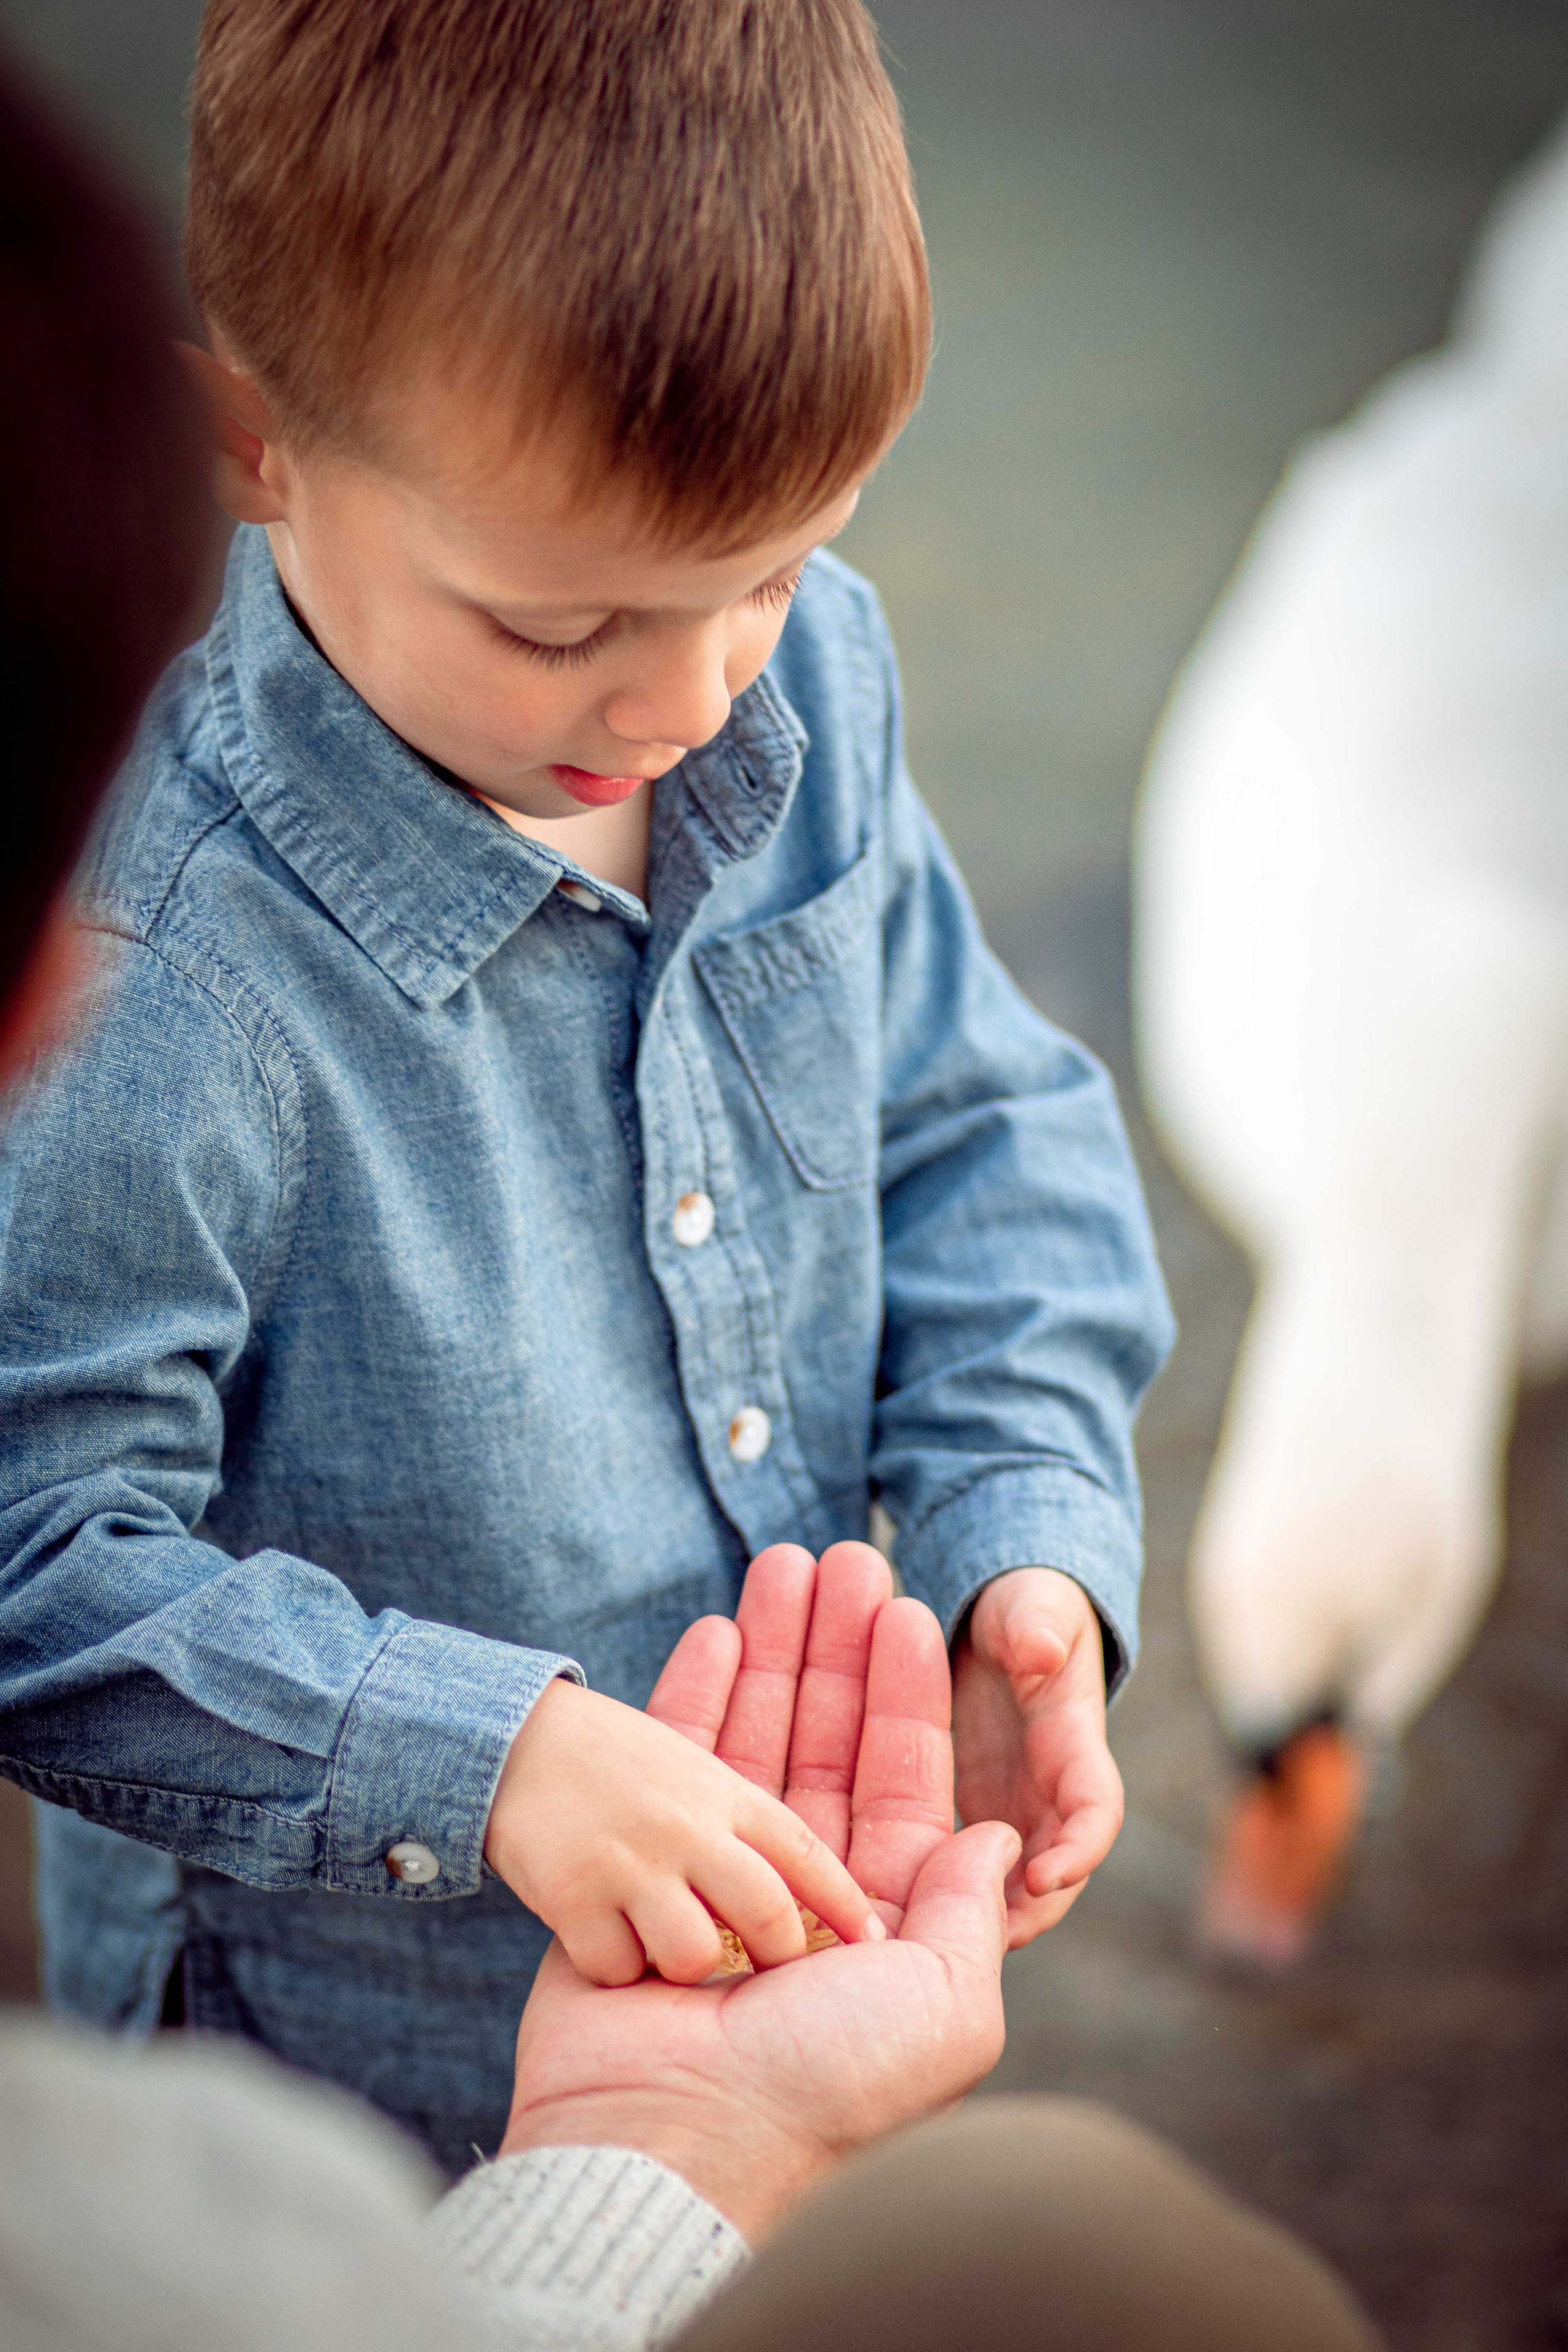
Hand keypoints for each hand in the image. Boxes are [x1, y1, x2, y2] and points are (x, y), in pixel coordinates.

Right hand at [498, 1541, 1019, 2239]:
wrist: (671, 2142)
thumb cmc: (820, 2083)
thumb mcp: (945, 2004)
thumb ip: (971, 1910)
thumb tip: (998, 1833)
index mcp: (878, 1921)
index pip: (901, 1776)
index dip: (904, 1688)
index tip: (906, 1605)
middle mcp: (802, 1893)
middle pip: (826, 1739)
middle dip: (834, 1646)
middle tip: (837, 1553)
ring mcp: (718, 1882)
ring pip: (753, 1738)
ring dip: (770, 1648)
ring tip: (777, 1563)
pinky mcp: (643, 1876)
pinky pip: (676, 1766)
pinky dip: (696, 1695)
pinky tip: (716, 1630)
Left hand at [952, 1566, 1123, 1946]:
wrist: (1009, 1624)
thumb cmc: (1029, 1609)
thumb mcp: (1036, 1607)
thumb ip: (1040, 1625)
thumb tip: (1041, 1649)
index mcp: (1076, 1744)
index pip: (1094, 1806)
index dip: (1079, 1846)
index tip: (1047, 1876)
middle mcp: (1049, 1792)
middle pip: (1053, 1867)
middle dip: (1028, 1909)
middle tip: (987, 1946)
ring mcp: (1010, 1806)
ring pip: (1004, 1877)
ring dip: (981, 1913)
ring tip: (934, 1949)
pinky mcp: (971, 1811)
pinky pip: (958, 1859)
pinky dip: (937, 1887)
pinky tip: (892, 1916)